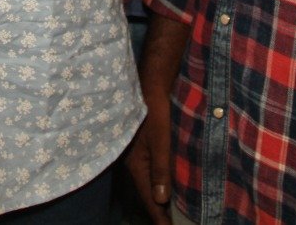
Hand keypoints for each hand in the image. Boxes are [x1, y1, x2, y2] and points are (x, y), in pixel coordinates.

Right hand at [126, 93, 173, 224]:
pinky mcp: (139, 148)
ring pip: (145, 184)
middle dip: (155, 212)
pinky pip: (146, 173)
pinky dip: (154, 185)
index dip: (158, 216)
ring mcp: (134, 154)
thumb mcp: (160, 140)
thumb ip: (161, 169)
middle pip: (145, 194)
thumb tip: (161, 200)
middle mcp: (131, 162)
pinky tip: (160, 188)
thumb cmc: (154, 111)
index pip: (148, 197)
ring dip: (155, 200)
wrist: (148, 84)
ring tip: (164, 214)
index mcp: (135, 163)